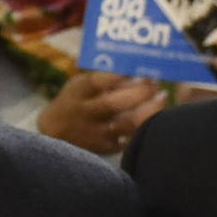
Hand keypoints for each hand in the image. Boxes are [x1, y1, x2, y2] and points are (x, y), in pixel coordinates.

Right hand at [35, 69, 168, 155]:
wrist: (55, 134)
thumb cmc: (75, 102)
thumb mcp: (81, 85)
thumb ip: (105, 80)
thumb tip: (140, 73)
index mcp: (78, 92)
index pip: (98, 81)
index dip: (120, 75)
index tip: (140, 68)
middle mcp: (85, 113)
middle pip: (114, 103)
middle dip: (140, 91)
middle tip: (155, 82)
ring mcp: (95, 132)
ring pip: (127, 123)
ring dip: (149, 109)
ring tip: (162, 97)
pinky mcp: (104, 148)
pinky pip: (130, 138)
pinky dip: (145, 126)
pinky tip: (155, 117)